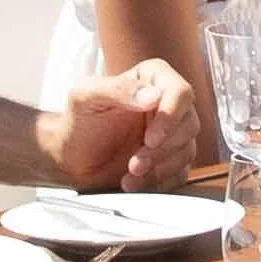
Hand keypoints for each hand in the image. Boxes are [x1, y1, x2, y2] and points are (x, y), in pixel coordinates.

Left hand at [40, 60, 205, 192]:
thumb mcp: (85, 97)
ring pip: (187, 151)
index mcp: (152, 79)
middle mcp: (167, 104)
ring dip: (159, 168)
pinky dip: (158, 182)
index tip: (149, 139)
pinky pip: (180, 173)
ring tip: (130, 174)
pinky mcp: (171, 160)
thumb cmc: (77, 122)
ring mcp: (172, 134)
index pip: (180, 92)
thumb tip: (153, 96)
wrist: (71, 159)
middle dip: (161, 150)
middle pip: (188, 124)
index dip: (170, 117)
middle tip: (135, 163)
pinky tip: (134, 183)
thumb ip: (116, 89)